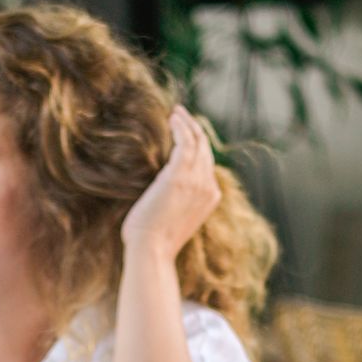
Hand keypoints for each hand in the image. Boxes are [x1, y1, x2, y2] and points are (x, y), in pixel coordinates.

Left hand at [119, 107, 221, 267]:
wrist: (151, 249)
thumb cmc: (153, 241)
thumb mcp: (173, 219)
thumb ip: (177, 201)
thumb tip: (165, 192)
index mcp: (210, 198)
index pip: (208, 164)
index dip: (199, 146)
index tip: (186, 134)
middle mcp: (208, 187)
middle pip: (206, 150)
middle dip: (195, 130)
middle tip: (181, 116)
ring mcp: (196, 180)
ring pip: (198, 142)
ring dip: (187, 124)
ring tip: (176, 112)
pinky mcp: (180, 175)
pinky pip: (186, 142)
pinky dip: (181, 127)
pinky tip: (172, 118)